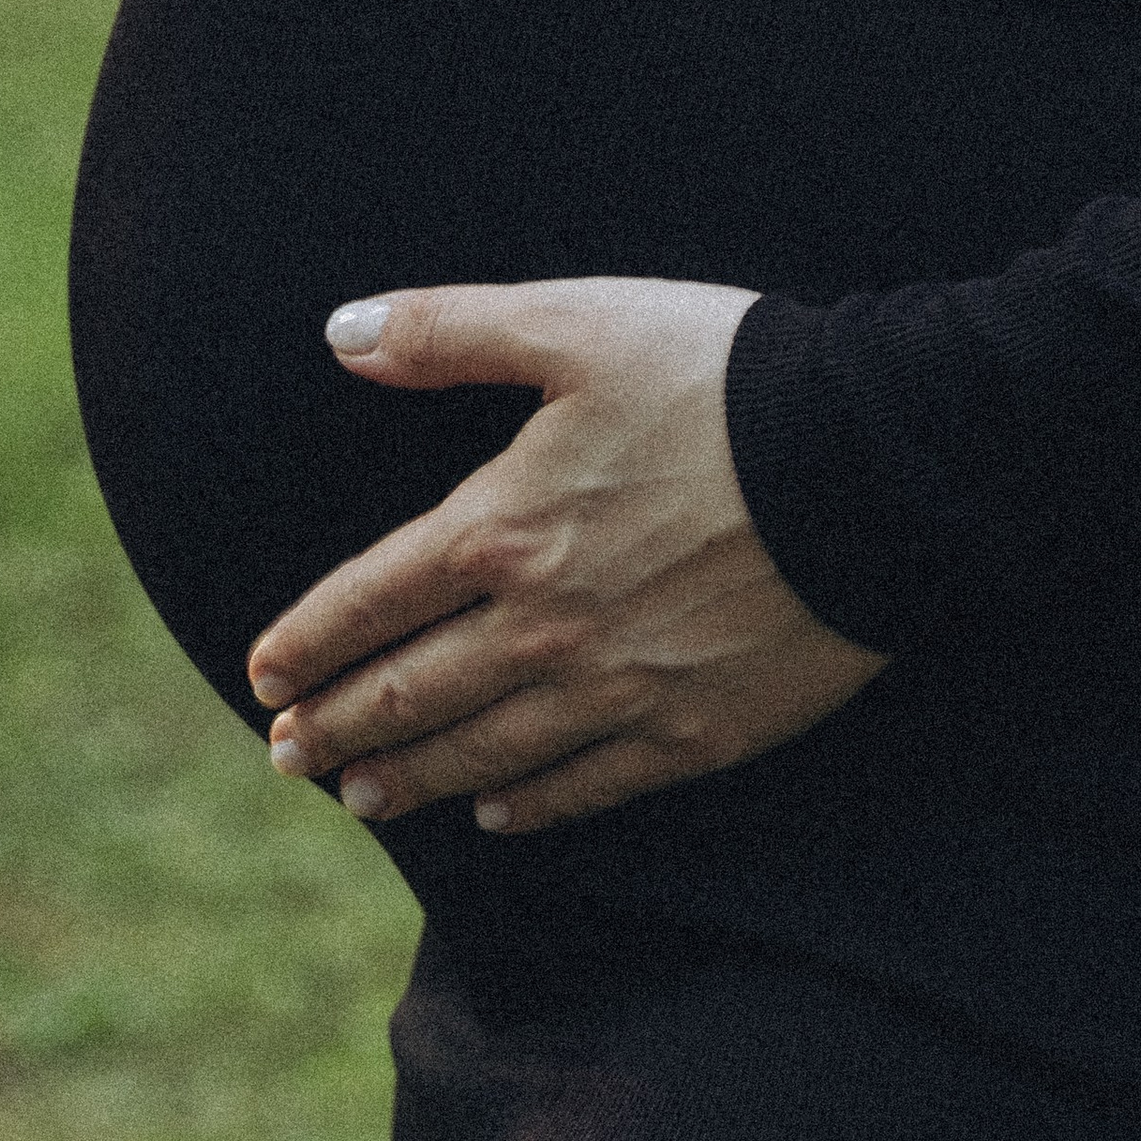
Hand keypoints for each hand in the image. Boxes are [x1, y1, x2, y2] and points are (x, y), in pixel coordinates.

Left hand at [248, 278, 888, 837]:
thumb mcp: (576, 323)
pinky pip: (591, 785)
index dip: (307, 641)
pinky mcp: (697, 730)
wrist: (877, 460)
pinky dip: (533, 806)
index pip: (371, 600)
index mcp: (503, 526)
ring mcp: (620, 687)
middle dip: (339, 729)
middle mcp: (545, 625)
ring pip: (488, 754)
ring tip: (364, 800)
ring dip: (414, 779)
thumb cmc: (723, 376)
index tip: (263, 676)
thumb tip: (339, 331)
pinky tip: (498, 817)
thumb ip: (449, 330)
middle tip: (288, 760)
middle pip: (413, 693)